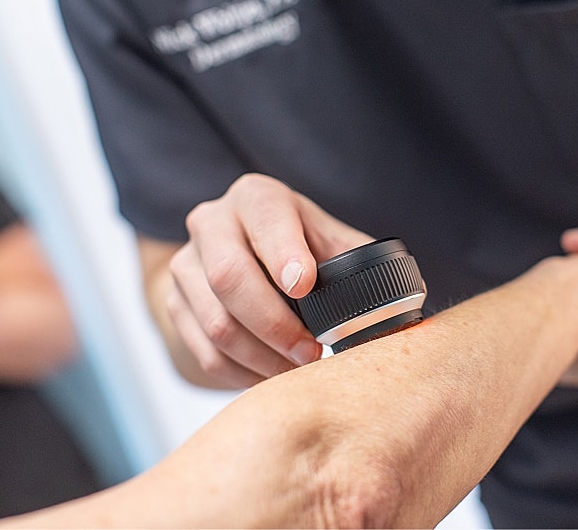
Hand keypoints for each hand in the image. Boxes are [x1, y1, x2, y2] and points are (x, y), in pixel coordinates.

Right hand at [167, 173, 372, 387]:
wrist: (242, 255)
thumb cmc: (301, 247)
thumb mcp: (329, 239)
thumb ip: (357, 258)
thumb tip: (403, 296)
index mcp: (257, 198)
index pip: (266, 220)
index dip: (283, 254)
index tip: (304, 286)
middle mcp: (212, 222)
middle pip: (229, 277)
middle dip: (275, 324)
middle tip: (311, 354)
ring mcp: (186, 265)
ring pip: (215, 323)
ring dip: (260, 358)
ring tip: (297, 374)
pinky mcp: (174, 304)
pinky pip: (203, 351)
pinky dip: (241, 374)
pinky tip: (270, 379)